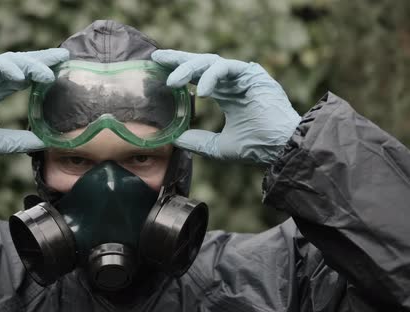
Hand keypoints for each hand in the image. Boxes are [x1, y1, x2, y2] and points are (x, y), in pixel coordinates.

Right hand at [0, 48, 68, 156]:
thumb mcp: (2, 142)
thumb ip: (23, 140)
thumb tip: (48, 143)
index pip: (24, 76)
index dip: (42, 71)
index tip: (62, 69)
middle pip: (21, 63)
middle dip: (42, 59)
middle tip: (63, 57)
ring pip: (10, 60)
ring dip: (30, 65)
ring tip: (47, 75)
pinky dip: (7, 67)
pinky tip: (21, 78)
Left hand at [151, 50, 300, 163]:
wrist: (282, 149)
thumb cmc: (257, 148)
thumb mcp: (218, 147)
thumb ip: (198, 141)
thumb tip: (174, 140)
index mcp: (227, 95)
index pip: (198, 78)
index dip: (179, 72)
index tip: (158, 69)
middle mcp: (233, 83)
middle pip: (201, 64)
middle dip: (178, 60)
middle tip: (158, 58)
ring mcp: (243, 76)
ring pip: (210, 62)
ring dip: (188, 69)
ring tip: (172, 82)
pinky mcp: (251, 74)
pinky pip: (225, 68)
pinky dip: (210, 77)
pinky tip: (201, 92)